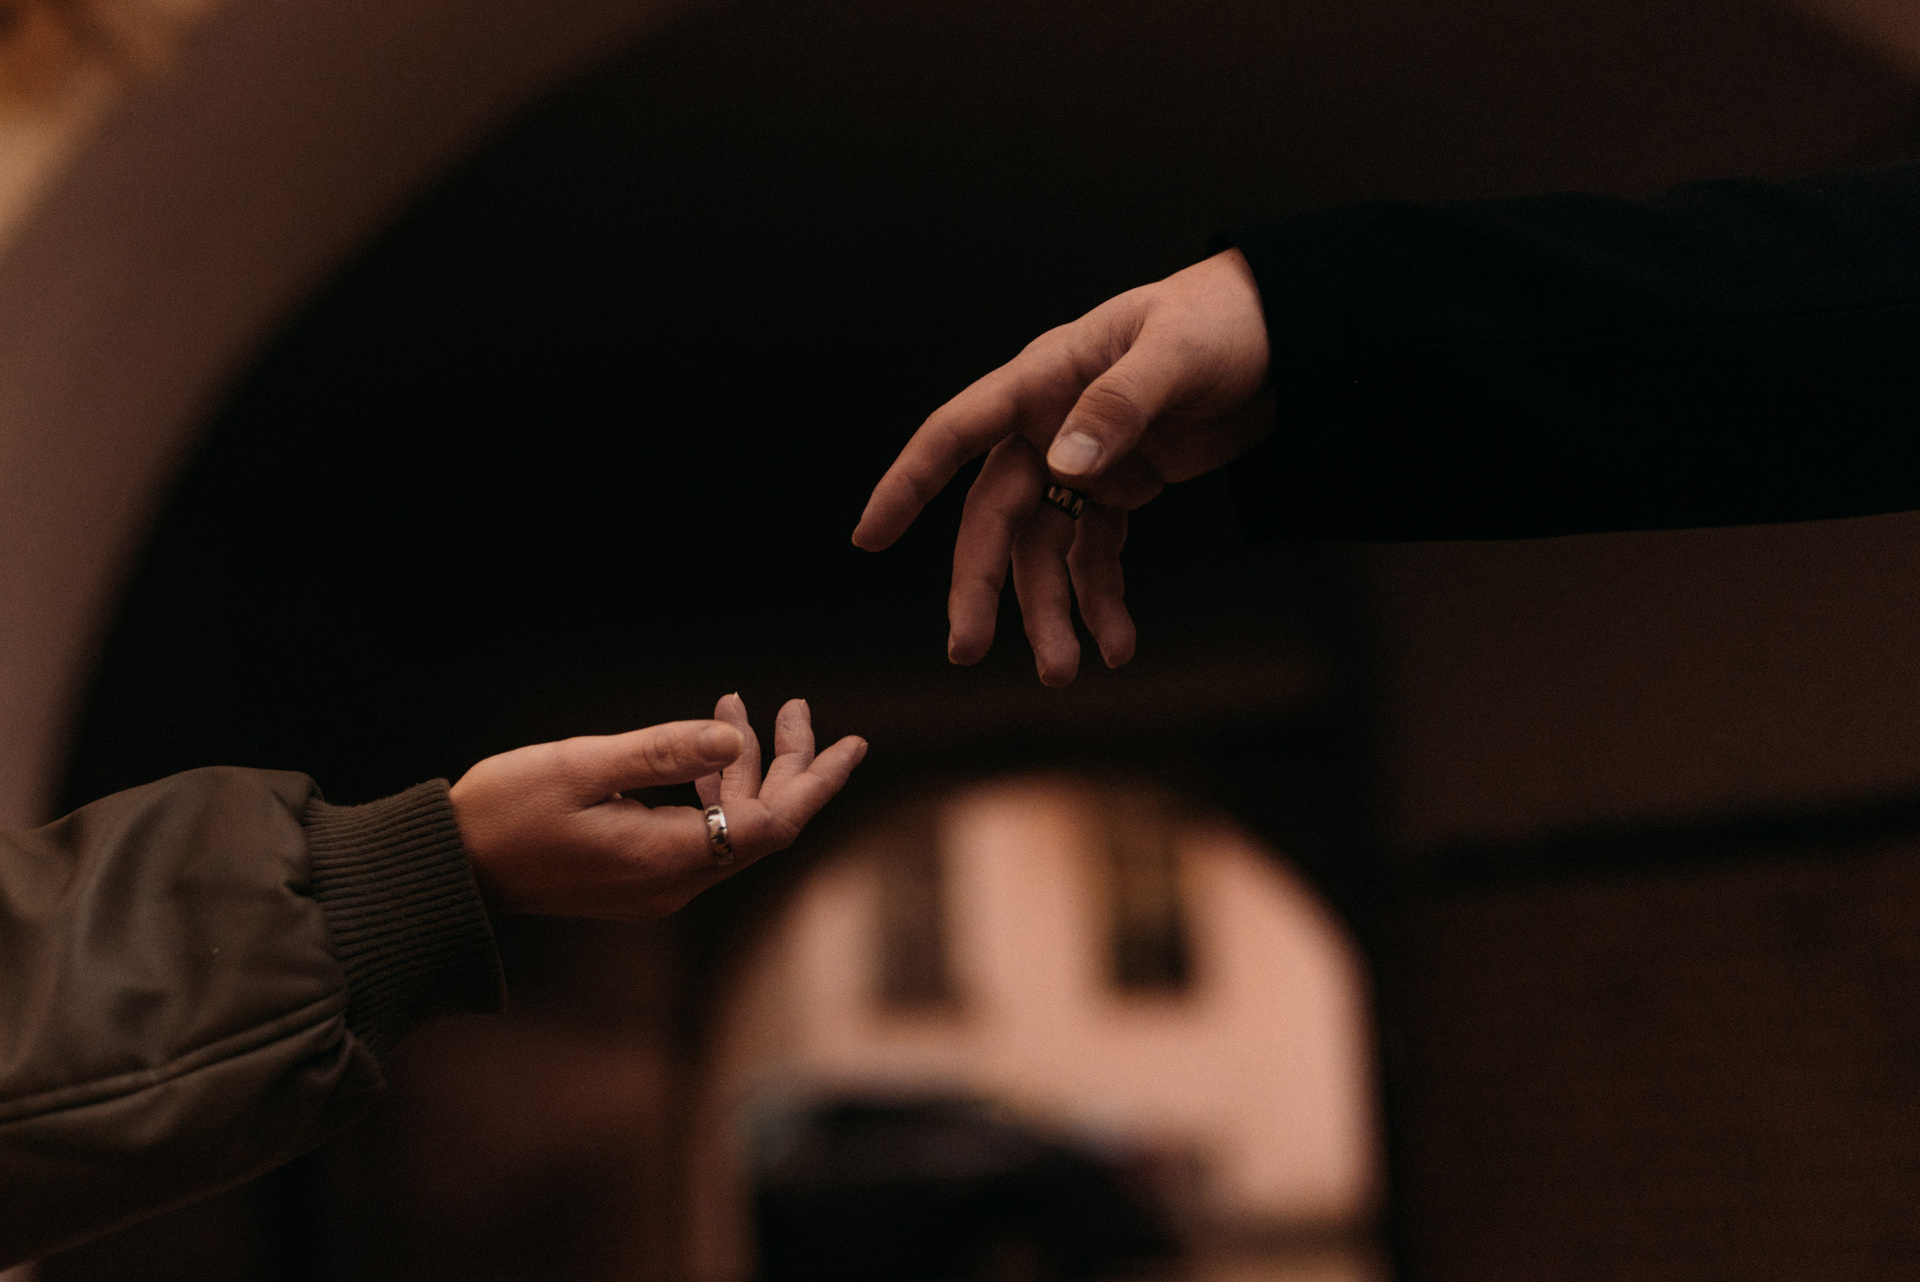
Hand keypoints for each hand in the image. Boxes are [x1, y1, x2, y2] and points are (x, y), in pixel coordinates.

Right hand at [449, 694, 866, 919]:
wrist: (450, 870)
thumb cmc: (505, 811)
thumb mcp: (584, 766)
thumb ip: (664, 750)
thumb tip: (735, 734)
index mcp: (669, 858)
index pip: (772, 823)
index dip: (815, 781)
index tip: (851, 742)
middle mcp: (674, 882)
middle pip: (761, 825)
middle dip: (788, 766)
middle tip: (800, 709)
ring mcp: (655, 886)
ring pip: (730, 827)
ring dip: (744, 768)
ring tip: (743, 704)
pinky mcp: (636, 879)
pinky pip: (698, 832)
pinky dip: (710, 786)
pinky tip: (703, 745)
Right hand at [853, 248, 1272, 685]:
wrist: (1291, 332)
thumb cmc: (1227, 321)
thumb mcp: (1177, 356)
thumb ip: (1120, 405)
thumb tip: (1065, 464)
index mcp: (1046, 378)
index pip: (958, 431)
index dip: (910, 482)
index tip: (869, 536)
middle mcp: (1050, 424)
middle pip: (996, 515)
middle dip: (981, 585)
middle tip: (967, 651)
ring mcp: (1084, 460)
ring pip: (1043, 549)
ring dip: (1049, 610)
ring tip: (1066, 671)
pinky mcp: (1123, 487)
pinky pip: (1096, 554)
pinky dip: (1102, 601)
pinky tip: (1118, 644)